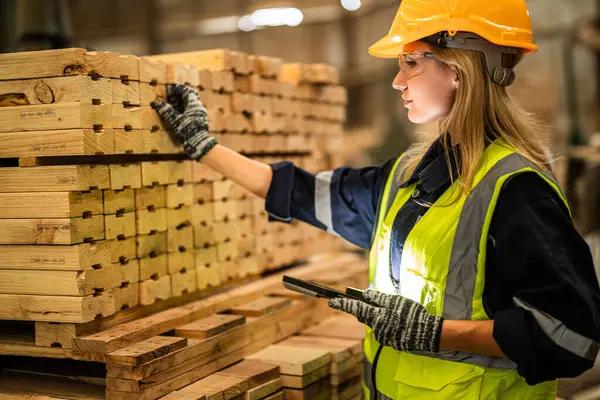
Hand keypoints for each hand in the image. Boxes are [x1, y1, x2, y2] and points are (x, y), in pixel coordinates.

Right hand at [152, 84, 217, 159]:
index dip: (177, 88)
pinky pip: (189, 111)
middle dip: (177, 95)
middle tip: (167, 97)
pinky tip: (174, 114)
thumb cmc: (188, 131)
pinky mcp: (197, 121)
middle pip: (188, 96)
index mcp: (194, 105)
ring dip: (179, 103)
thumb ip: (167, 111)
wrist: (199, 145)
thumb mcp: (176, 121)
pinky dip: (181, 110)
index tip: (168, 89)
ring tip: (168, 105)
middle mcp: (198, 108)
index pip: (187, 90)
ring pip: (188, 104)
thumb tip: (157, 103)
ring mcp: (198, 115)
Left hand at [328, 290, 443, 352]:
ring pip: (375, 323)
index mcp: (376, 317)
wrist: (428, 334)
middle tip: (368, 303)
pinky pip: (384, 331)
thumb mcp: (395, 301)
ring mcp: (383, 337)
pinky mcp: (391, 343)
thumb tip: (364, 294)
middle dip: (365, 309)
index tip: (331, 302)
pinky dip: (388, 324)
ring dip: (379, 317)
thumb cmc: (411, 314)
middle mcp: (376, 329)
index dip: (343, 305)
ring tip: (395, 312)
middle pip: (365, 317)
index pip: (355, 308)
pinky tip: (399, 321)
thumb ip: (378, 298)